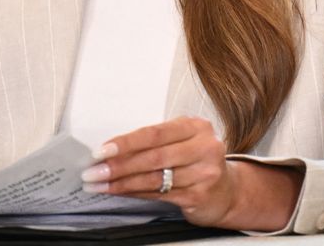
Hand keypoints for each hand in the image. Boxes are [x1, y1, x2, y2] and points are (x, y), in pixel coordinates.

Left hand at [81, 117, 301, 230]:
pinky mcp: (200, 195)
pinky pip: (160, 194)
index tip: (102, 150)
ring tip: (101, 183)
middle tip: (94, 171)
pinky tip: (120, 191)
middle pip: (153, 157)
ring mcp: (205, 173)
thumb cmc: (197, 161)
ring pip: (154, 178)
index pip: (154, 133)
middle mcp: (204, 147)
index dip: (126, 143)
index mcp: (196, 127)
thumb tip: (111, 150)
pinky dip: (135, 192)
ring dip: (122, 182)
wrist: (228, 190)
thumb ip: (154, 143)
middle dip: (118, 165)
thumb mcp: (182, 142)